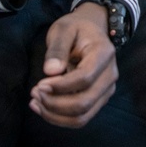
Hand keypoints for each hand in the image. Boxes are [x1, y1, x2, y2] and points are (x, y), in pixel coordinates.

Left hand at [29, 3, 118, 127]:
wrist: (91, 30)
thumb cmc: (76, 28)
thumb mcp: (63, 29)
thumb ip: (57, 48)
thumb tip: (50, 72)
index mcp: (104, 54)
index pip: (84, 78)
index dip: (60, 86)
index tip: (39, 84)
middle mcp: (111, 75)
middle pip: (84, 103)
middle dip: (55, 104)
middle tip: (34, 93)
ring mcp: (107, 90)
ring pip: (82, 116)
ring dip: (55, 115)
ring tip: (36, 102)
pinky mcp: (99, 100)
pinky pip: (81, 118)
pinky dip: (60, 118)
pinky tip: (43, 107)